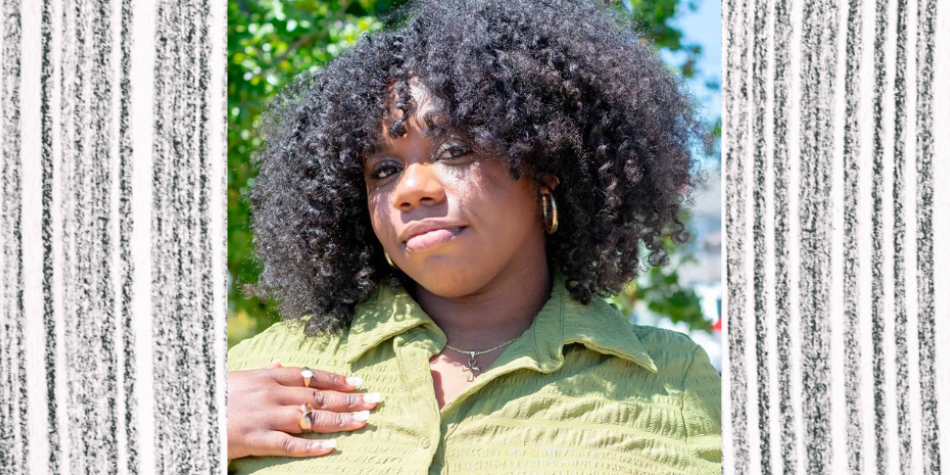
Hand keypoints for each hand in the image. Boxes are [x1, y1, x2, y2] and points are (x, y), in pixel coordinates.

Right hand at [227, 360, 380, 459]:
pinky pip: (289, 444)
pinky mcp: (255, 439)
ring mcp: (264, 416)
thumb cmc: (212, 395)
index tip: (358, 382)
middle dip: (349, 398)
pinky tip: (332, 447)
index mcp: (267, 376)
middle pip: (318, 395)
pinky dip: (312, 446)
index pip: (310, 375)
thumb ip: (261, 372)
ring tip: (364, 420)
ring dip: (340, 420)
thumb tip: (278, 364)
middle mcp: (270, 393)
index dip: (336, 379)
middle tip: (375, 400)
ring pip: (310, 417)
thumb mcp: (237, 377)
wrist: (182, 410)